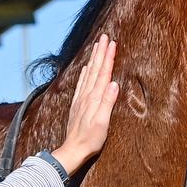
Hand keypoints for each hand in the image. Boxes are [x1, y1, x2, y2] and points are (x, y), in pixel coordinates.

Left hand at [52, 34, 119, 174]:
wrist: (73, 150)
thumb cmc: (90, 139)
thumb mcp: (102, 123)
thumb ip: (107, 102)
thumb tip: (113, 83)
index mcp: (94, 98)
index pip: (103, 73)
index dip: (108, 57)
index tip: (112, 43)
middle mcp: (86, 95)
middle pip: (95, 69)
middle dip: (100, 52)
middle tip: (104, 36)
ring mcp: (81, 99)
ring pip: (88, 73)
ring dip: (94, 58)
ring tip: (97, 46)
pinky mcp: (78, 104)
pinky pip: (82, 83)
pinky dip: (85, 72)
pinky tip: (86, 67)